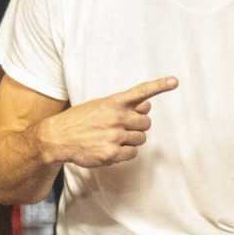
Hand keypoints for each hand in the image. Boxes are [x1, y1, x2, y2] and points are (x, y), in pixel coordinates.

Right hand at [36, 77, 178, 168]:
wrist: (58, 137)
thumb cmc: (80, 120)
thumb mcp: (100, 105)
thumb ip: (124, 106)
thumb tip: (147, 106)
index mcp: (113, 102)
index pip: (141, 92)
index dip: (159, 85)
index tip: (175, 81)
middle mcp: (116, 117)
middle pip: (146, 123)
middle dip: (138, 126)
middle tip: (123, 128)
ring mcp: (114, 136)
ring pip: (140, 139)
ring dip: (132, 140)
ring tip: (113, 138)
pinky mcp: (111, 153)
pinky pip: (133, 153)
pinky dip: (126, 152)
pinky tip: (111, 148)